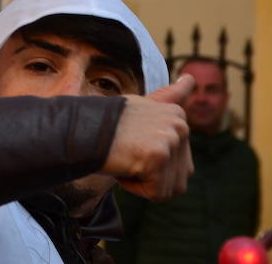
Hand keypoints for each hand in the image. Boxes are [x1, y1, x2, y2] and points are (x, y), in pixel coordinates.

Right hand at [104, 75, 193, 200]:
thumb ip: (170, 96)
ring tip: (123, 156)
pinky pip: (156, 192)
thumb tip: (190, 78)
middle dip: (150, 174)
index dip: (149, 159)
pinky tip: (121, 163)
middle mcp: (180, 125)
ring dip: (143, 181)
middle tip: (125, 151)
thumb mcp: (142, 106)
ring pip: (167, 187)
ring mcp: (171, 139)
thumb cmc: (107, 122)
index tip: (132, 142)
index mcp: (179, 115)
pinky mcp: (159, 155)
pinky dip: (135, 186)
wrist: (80, 129)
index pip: (177, 160)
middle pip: (177, 177)